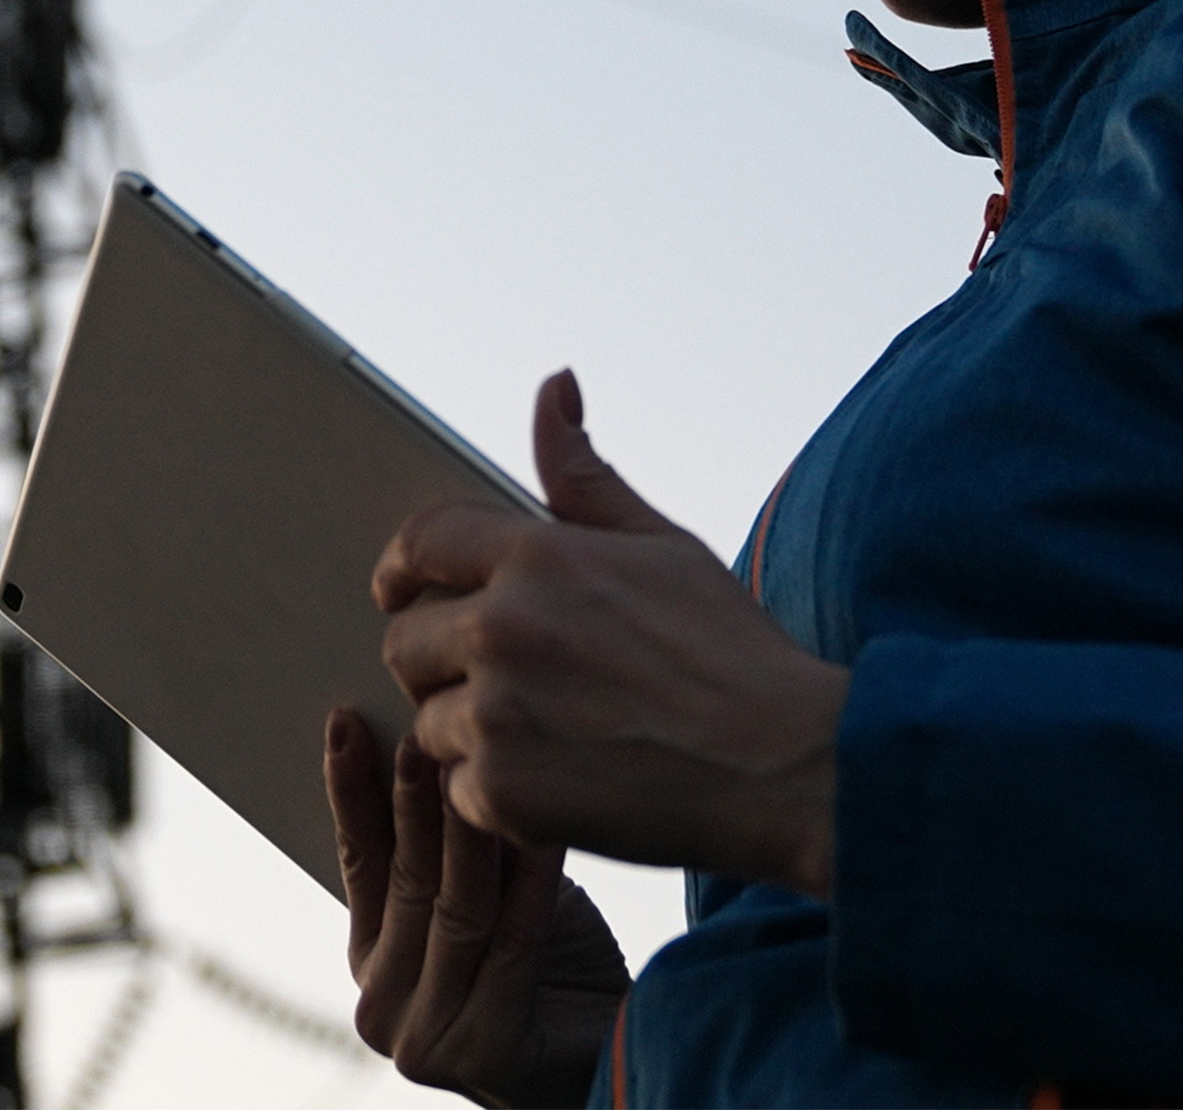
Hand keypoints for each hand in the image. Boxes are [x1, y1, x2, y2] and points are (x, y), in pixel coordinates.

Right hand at [326, 703, 629, 1106]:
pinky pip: (514, 942)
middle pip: (405, 878)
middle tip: (421, 726)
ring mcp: (426, 1036)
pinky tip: (544, 825)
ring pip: (455, 906)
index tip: (346, 719)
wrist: (608, 1055)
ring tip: (480, 758)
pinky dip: (534, 879)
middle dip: (412, 797)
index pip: (356, 860)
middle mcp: (382, 1003)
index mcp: (372, 958)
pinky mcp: (484, 1050)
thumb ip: (462, 845)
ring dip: (470, 828)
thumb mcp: (494, 892)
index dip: (350, 789)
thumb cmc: (551, 963)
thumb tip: (446, 738)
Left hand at [376, 371, 849, 894]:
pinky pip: (458, 791)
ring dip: (471, 733)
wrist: (785, 768)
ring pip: (429, 722)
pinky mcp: (502, 794)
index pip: (425, 542)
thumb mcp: (662, 545)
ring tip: (548, 739)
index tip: (397, 587)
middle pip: (405, 641)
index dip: (403, 564)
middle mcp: (502, 630)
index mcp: (538, 559)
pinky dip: (499, 796)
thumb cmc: (732, 655)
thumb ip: (585, 476)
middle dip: (438, 659)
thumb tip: (554, 386)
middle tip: (494, 683)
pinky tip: (562, 786)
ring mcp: (496, 715)